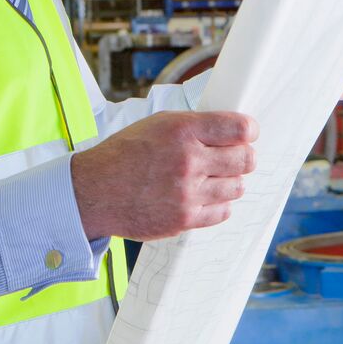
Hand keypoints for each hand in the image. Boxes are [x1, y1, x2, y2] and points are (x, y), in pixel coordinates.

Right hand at [70, 110, 257, 240]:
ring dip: (230, 181)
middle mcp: (188, 161)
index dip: (248, 131)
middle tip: (234, 157)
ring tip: (213, 177)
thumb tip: (234, 129)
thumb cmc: (125, 154)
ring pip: (237, 187)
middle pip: (246, 160)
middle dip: (243, 157)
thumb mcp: (158, 124)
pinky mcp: (184, 219)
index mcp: (183, 131)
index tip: (246, 134)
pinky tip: (204, 195)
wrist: (94, 192)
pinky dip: (218, 204)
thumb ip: (196, 126)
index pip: (240, 129)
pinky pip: (223, 211)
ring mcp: (187, 193)